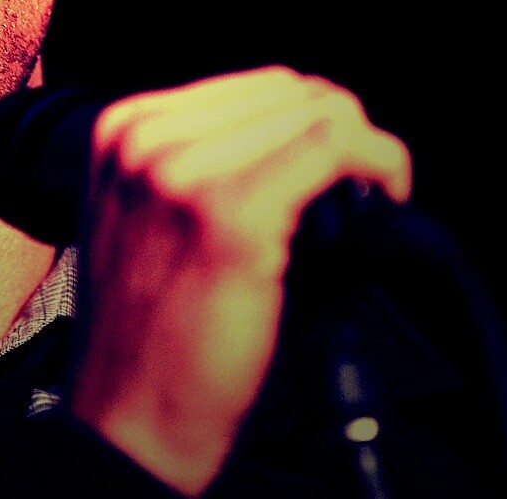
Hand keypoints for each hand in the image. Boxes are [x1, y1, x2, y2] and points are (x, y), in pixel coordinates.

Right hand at [67, 65, 411, 494]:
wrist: (126, 420)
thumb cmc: (149, 333)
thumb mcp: (150, 217)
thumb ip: (203, 161)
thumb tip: (305, 131)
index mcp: (122, 130)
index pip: (253, 86)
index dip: (313, 120)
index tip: (339, 164)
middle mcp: (144, 139)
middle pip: (288, 91)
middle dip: (341, 131)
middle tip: (362, 187)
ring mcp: (181, 171)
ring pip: (316, 112)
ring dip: (364, 150)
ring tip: (370, 199)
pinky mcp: (229, 212)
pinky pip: (334, 149)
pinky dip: (379, 163)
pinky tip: (384, 198)